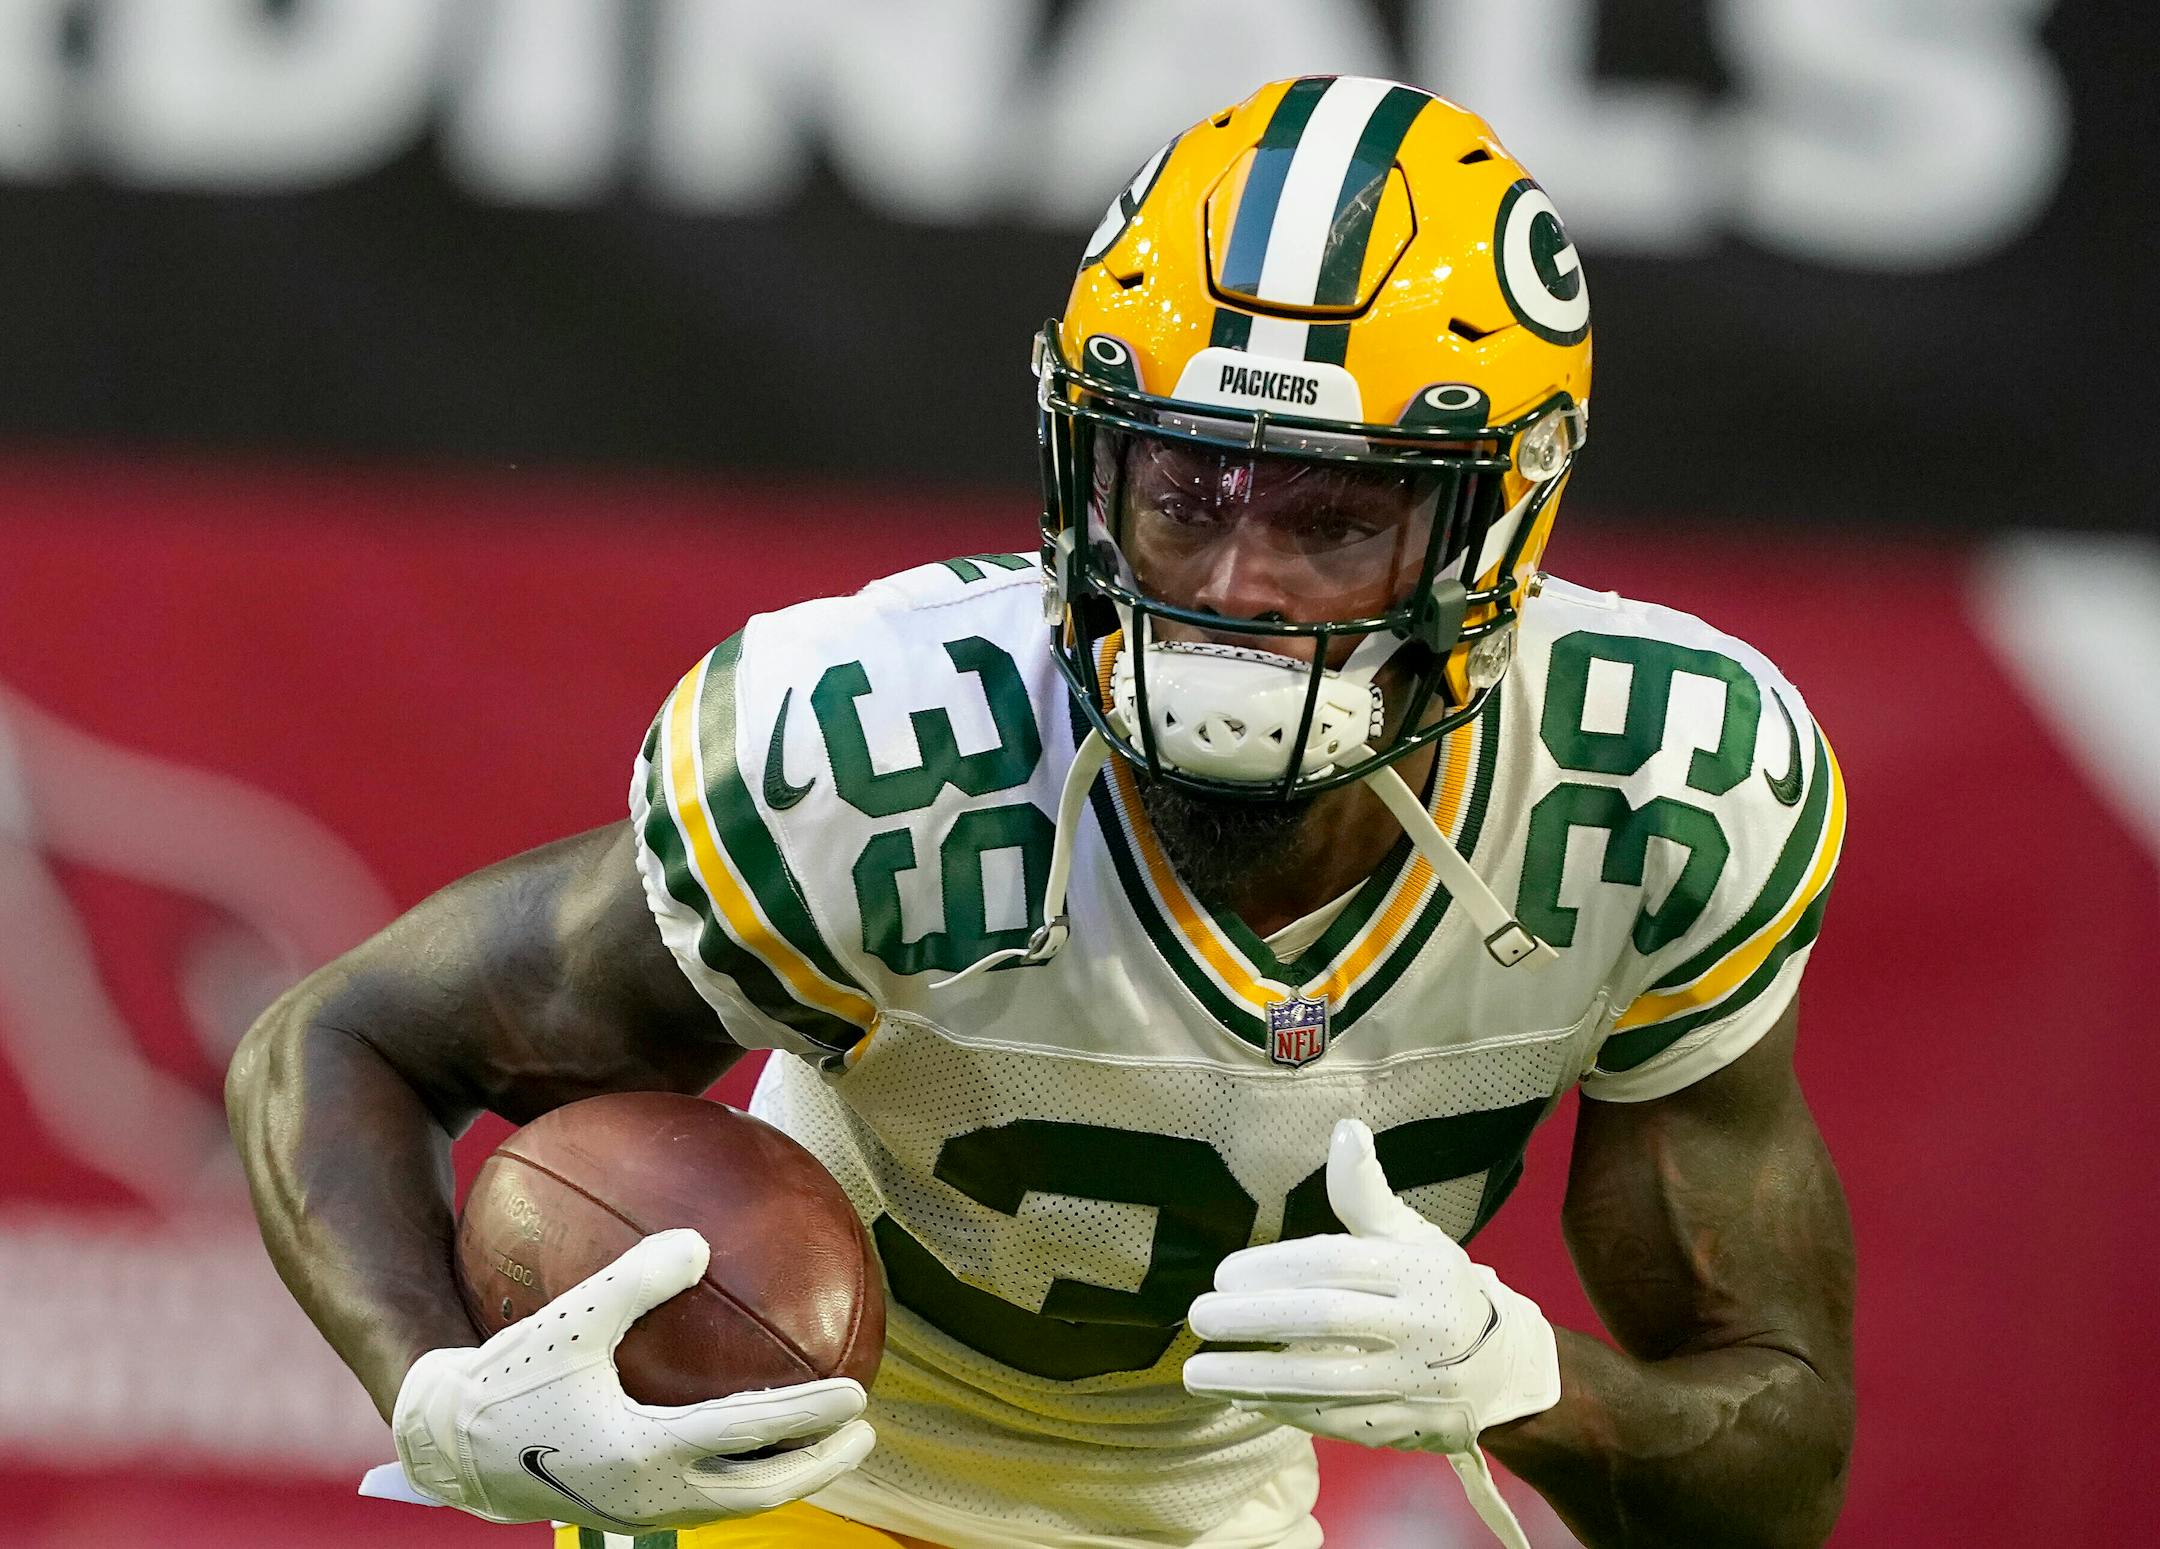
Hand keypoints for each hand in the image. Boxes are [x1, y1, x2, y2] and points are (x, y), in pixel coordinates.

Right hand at [391, 1229, 873, 1531]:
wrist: (450, 1449)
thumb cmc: (506, 1380)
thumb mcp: (567, 1323)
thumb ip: (632, 1282)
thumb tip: (697, 1240)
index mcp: (645, 1451)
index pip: (751, 1435)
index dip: (811, 1417)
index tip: (857, 1393)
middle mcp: (652, 1494)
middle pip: (761, 1492)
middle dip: (819, 1465)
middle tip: (864, 1433)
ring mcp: (641, 1512)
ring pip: (736, 1507)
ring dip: (787, 1479)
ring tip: (827, 1448)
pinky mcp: (627, 1512)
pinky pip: (704, 1499)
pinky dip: (742, 1476)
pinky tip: (750, 1443)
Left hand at [1183, 1119, 1559, 1454]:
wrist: (1503, 1368)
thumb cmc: (1437, 1286)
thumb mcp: (1410, 1234)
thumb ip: (1365, 1193)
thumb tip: (1345, 1129)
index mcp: (1419, 1269)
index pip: (1338, 1263)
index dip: (1277, 1267)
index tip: (1224, 1274)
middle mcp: (1421, 1326)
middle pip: (1328, 1320)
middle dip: (1256, 1319)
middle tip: (1199, 1316)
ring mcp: (1414, 1383)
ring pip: (1325, 1382)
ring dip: (1254, 1379)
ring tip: (1197, 1372)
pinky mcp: (1404, 1427)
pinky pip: (1334, 1421)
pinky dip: (1283, 1411)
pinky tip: (1239, 1398)